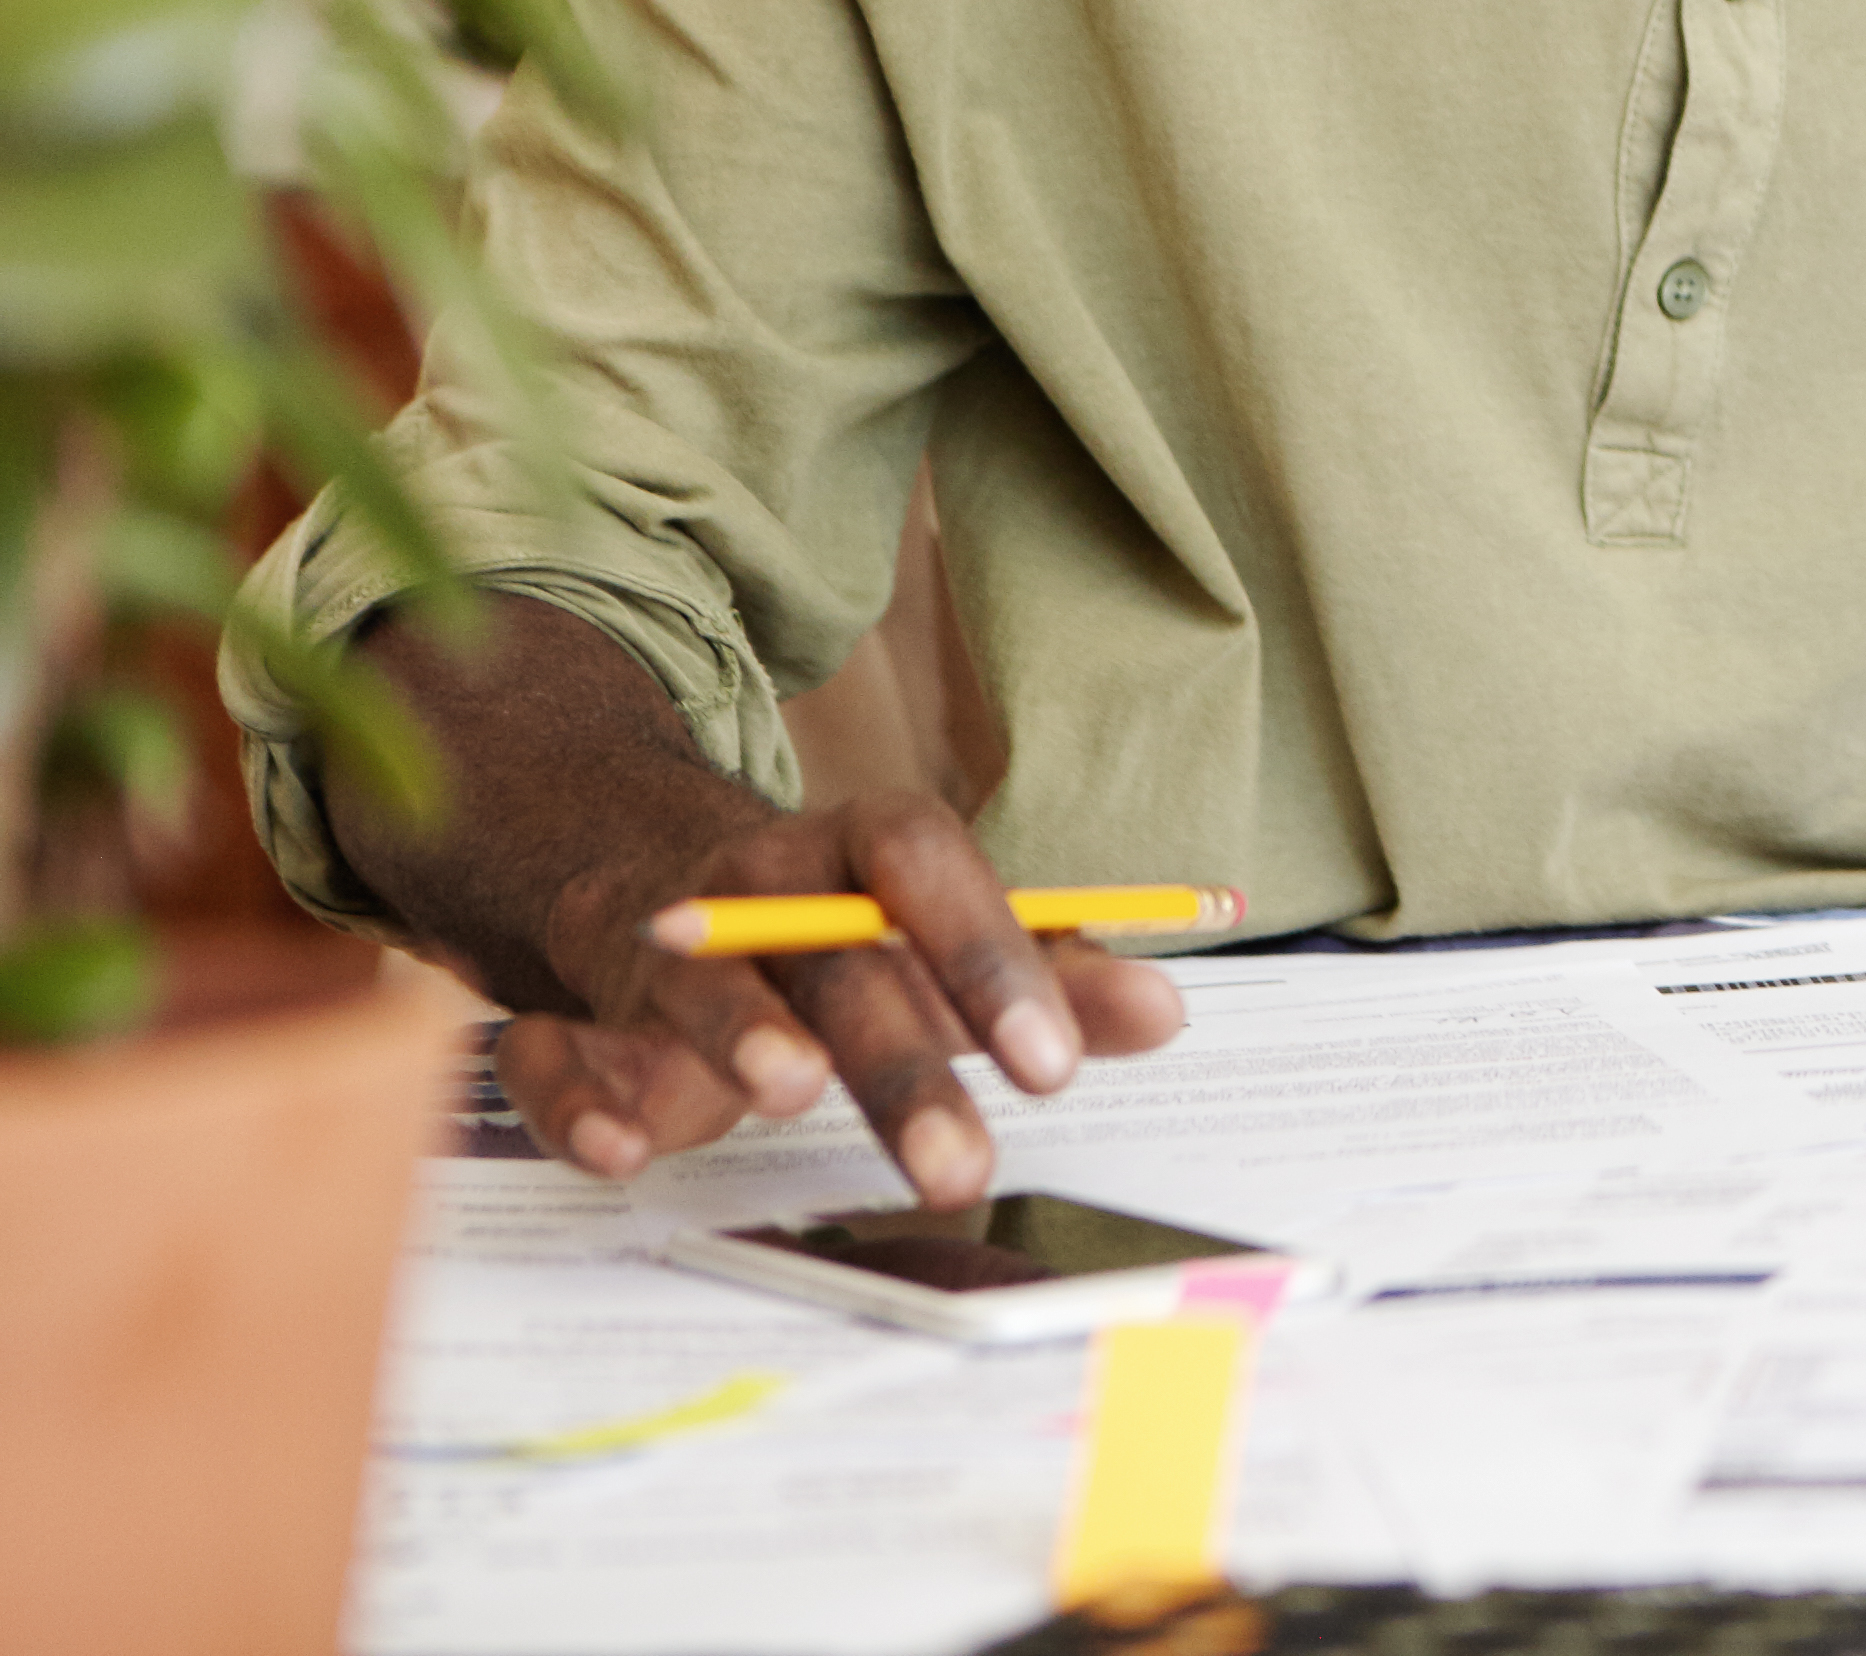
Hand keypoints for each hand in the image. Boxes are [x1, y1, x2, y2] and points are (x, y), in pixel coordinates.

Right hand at [493, 790, 1191, 1198]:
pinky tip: (621, 1152)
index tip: (1052, 1065)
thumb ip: (1049, 981)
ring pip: (694, 975)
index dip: (989, 953)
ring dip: (740, 1031)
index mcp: (857, 850)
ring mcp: (653, 941)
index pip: (925, 865)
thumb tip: (1165, 1009)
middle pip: (830, 956)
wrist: (645, 883)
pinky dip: (577, 1098)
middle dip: (896, 1062)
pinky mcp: (567, 1013)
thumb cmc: (831, 937)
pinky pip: (550, 1046)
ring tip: (791, 1094)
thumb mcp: (940, 950)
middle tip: (959, 1167)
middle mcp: (755, 881)